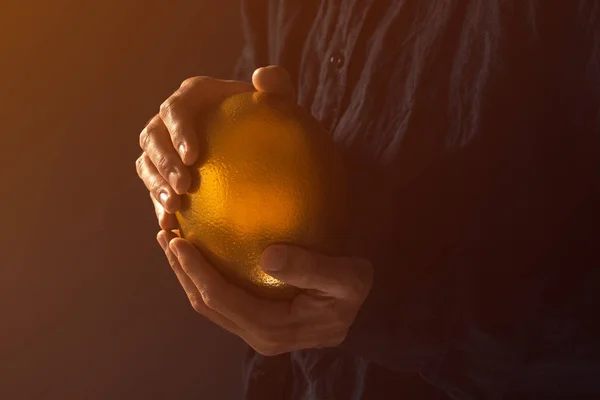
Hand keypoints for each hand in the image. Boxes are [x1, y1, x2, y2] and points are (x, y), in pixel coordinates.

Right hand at [135, 66, 295, 229]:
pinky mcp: (161, 170)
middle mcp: (169, 118)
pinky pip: (153, 187)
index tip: (193, 157)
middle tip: (183, 188)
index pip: (176, 109)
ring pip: (146, 163)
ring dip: (155, 186)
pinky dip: (159, 205)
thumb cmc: (269, 118)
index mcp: (192, 96)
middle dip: (163, 163)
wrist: (257, 140)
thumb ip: (276, 86)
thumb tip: (262, 77)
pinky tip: (172, 226)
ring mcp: (162, 145)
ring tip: (173, 209)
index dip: (178, 131)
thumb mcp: (279, 101)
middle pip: (152, 137)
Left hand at [157, 230, 372, 355]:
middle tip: (165, 236)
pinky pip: (221, 301)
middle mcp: (258, 336)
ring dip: (186, 275)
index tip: (178, 241)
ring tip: (171, 243)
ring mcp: (255, 331)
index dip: (196, 271)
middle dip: (181, 271)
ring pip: (209, 305)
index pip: (221, 299)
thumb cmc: (352, 292)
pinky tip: (199, 254)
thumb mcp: (348, 278)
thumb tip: (267, 257)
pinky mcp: (255, 322)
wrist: (358, 312)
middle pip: (206, 304)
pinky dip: (203, 277)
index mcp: (273, 328)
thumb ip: (311, 268)